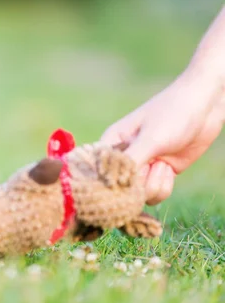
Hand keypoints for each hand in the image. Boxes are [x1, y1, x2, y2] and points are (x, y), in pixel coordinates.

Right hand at [102, 74, 224, 204]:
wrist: (205, 107)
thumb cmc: (172, 114)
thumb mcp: (150, 138)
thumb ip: (130, 162)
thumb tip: (112, 184)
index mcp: (112, 144)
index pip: (98, 171)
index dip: (107, 182)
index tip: (125, 181)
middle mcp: (123, 158)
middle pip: (119, 188)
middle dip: (138, 184)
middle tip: (153, 165)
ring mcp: (142, 167)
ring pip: (138, 195)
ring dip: (154, 184)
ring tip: (163, 164)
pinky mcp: (158, 173)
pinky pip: (155, 194)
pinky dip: (164, 186)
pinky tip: (169, 168)